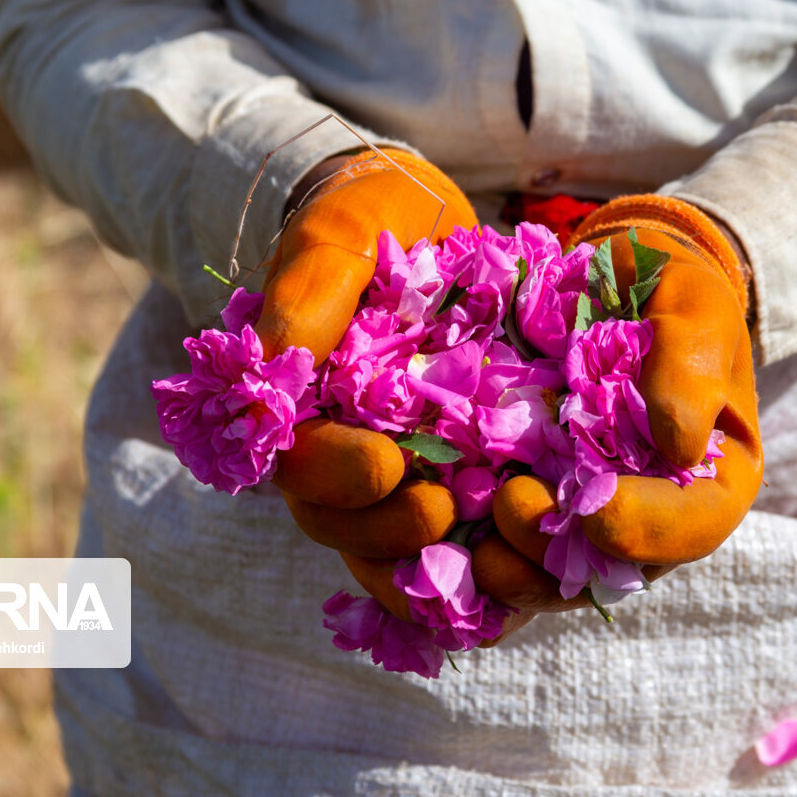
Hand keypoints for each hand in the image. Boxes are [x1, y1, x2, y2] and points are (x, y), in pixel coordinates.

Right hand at [255, 149, 475, 553]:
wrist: (425, 221)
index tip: (386, 464)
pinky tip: (526, 575)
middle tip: (442, 511)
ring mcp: (403, 474)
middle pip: (347, 528)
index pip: (303, 465)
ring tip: (496, 561)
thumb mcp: (338, 237)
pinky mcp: (463, 477)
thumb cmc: (370, 221)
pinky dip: (486, 574)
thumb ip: (306, 293)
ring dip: (441, 571)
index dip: (338, 476)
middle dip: (389, 532)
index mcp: (304, 408)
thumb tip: (270, 361)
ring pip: (402, 555)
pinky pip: (463, 548)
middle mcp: (345, 454)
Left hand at [472, 194, 763, 615]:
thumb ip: (691, 368)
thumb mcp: (696, 312)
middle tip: (510, 506)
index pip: (693, 526)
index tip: (599, 508)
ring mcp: (586, 518)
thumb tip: (681, 445)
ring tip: (466, 541)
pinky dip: (469, 549)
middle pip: (610, 567)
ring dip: (506, 565)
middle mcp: (649, 516)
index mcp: (709, 480)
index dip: (648, 530)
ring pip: (549, 573)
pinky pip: (504, 547)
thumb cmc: (669, 298)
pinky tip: (432, 534)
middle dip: (556, 554)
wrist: (615, 284)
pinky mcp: (532, 504)